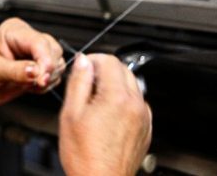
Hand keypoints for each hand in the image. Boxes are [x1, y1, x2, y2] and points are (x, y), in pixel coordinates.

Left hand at [0, 18, 64, 109]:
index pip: (39, 42)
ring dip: (49, 77)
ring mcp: (32, 56)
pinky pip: (52, 77)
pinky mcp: (35, 70)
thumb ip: (14, 70)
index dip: (45, 59)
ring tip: (31, 85)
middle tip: (38, 83)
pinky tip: (31, 88)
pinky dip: (46, 85)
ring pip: (57, 63)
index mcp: (14, 31)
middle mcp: (26, 41)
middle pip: (53, 50)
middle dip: (49, 69)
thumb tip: (36, 72)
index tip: (43, 75)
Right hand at [58, 53, 151, 175]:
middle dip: (103, 71)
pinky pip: (136, 104)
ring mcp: (143, 117)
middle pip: (123, 69)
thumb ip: (78, 82)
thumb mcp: (71, 113)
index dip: (92, 60)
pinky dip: (123, 102)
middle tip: (85, 85)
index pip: (109, 60)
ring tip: (94, 103)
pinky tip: (107, 116)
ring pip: (131, 85)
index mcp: (116, 97)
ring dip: (114, 86)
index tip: (82, 69)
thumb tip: (83, 62)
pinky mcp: (145, 128)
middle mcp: (135, 104)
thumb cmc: (85, 155)